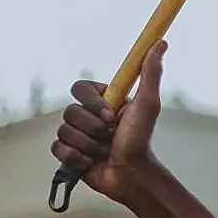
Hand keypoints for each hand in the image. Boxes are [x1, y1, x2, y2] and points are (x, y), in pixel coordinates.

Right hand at [51, 41, 166, 205]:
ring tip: (105, 150)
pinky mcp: (68, 152)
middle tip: (111, 135)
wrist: (130, 174)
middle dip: (93, 128)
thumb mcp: (148, 104)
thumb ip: (151, 73)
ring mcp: (76, 133)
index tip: (112, 115)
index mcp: (103, 100)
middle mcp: (88, 114)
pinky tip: (91, 162)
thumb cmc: (140, 138)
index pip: (79, 87)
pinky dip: (76, 157)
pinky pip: (57, 149)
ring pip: (64, 131)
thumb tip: (161, 43)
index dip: (92, 103)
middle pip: (69, 111)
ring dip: (89, 144)